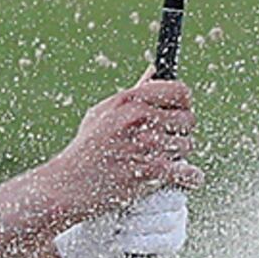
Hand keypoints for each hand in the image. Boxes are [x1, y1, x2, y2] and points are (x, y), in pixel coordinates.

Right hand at [49, 77, 197, 219]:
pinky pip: (188, 172)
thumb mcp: (104, 112)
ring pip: (187, 146)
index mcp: (129, 100)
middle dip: (180, 132)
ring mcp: (146, 144)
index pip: (180, 91)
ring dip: (179, 156)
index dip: (183, 103)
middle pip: (188, 120)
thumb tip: (155, 71)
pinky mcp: (151, 172)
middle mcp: (139, 118)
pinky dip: (190, 178)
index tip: (179, 112)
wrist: (67, 186)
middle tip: (167, 142)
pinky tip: (185, 178)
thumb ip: (135, 92)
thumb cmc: (86, 149)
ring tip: (161, 161)